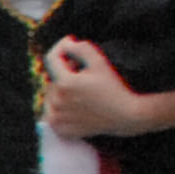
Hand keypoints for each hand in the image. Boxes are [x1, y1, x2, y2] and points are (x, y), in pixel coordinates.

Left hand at [38, 38, 152, 140]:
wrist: (124, 116)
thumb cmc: (113, 88)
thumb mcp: (100, 63)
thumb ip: (82, 49)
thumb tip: (67, 44)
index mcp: (64, 83)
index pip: (52, 58)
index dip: (61, 48)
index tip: (70, 43)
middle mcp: (56, 102)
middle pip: (52, 79)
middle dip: (64, 73)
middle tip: (83, 74)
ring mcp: (56, 118)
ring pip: (50, 97)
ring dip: (61, 91)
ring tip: (81, 92)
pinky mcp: (59, 130)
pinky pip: (52, 113)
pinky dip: (60, 108)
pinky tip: (77, 106)